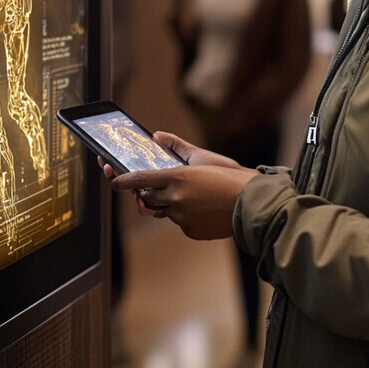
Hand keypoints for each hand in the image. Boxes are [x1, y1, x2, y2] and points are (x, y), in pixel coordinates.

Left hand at [109, 132, 257, 239]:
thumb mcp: (203, 157)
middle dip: (146, 195)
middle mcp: (175, 199)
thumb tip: (158, 136)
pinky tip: (202, 208)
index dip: (123, 181)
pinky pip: (180, 223)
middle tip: (153, 189)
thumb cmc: (230, 177)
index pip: (140, 180)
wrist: (253, 203)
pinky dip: (186, 216)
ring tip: (191, 196)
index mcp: (177, 177)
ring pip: (165, 211)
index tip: (115, 180)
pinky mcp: (190, 231)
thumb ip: (177, 146)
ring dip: (170, 204)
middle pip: (147, 199)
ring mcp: (182, 218)